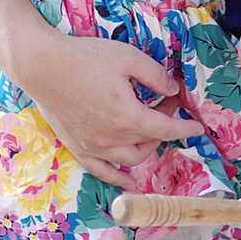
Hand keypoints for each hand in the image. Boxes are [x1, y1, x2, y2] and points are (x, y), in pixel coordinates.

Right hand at [0, 0, 203, 186]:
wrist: (42, 66)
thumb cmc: (85, 58)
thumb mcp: (129, 57)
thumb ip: (156, 75)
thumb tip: (173, 91)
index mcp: (127, 116)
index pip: (166, 129)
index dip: (185, 129)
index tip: (198, 128)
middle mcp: (111, 138)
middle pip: (149, 140)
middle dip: (165, 124)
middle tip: (165, 102)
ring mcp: (93, 146)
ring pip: (130, 158)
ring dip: (147, 147)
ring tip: (151, 129)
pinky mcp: (77, 147)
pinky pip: (102, 171)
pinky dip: (118, 178)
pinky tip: (129, 182)